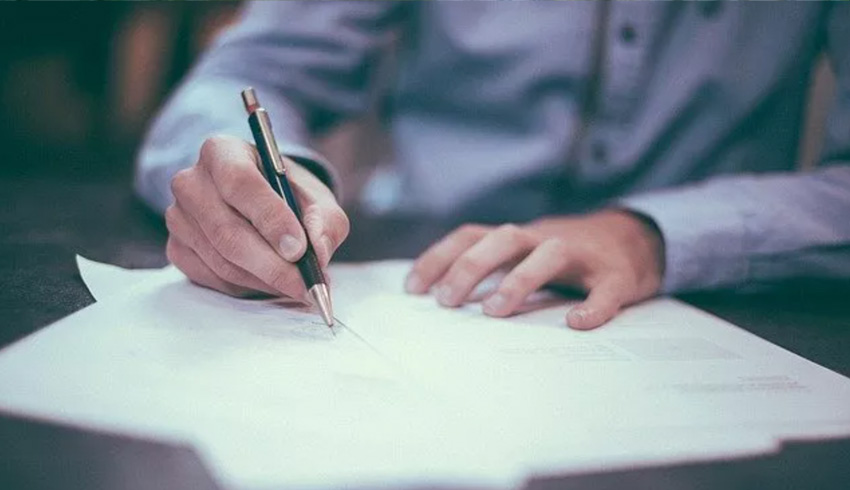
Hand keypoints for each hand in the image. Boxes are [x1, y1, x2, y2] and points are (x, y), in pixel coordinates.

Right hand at [165, 135, 348, 298]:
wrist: (262, 203)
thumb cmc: (288, 195)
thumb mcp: (316, 199)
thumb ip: (324, 221)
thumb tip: (318, 253)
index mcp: (222, 152)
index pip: (240, 182)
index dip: (270, 218)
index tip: (299, 249)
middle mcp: (191, 181)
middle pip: (227, 230)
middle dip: (272, 264)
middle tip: (305, 284)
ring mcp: (178, 217)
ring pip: (222, 260)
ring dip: (264, 280)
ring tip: (296, 285)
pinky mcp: (177, 248)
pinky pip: (213, 277)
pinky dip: (247, 286)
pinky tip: (270, 281)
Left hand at [405, 210, 663, 328]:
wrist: (636, 240)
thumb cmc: (567, 256)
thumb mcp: (525, 254)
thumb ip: (492, 269)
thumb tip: (441, 298)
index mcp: (519, 237)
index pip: (471, 236)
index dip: (440, 257)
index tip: (413, 288)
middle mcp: (545, 238)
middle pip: (504, 238)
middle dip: (471, 266)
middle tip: (446, 302)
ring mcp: (582, 255)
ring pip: (549, 254)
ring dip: (519, 280)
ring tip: (494, 311)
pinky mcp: (617, 275)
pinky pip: (606, 289)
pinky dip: (593, 306)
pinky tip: (577, 324)